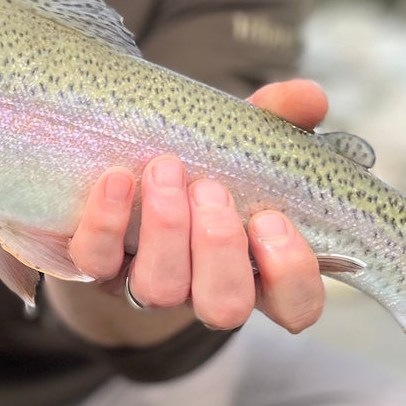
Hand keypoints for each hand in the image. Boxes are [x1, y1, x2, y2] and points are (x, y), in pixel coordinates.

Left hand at [66, 79, 329, 333]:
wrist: (127, 175)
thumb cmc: (204, 167)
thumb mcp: (246, 142)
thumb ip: (280, 119)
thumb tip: (310, 97)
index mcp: (257, 270)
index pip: (297, 308)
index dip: (290, 275)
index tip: (272, 219)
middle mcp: (205, 289)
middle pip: (225, 306)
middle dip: (220, 247)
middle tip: (211, 189)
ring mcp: (150, 285)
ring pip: (161, 290)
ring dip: (167, 229)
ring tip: (166, 170)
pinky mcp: (97, 269)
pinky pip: (95, 261)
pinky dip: (107, 221)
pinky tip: (117, 179)